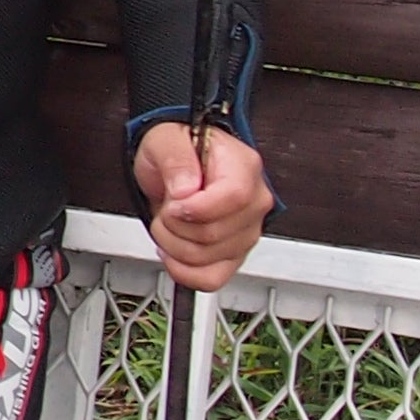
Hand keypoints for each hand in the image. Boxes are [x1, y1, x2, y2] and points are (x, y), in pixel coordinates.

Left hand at [132, 122, 273, 291]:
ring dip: (174, 246)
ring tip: (169, 224)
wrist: (176, 166)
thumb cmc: (178, 149)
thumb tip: (187, 189)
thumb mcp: (166, 141)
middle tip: (166, 208)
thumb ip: (176, 159)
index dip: (198, 209)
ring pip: (210, 259)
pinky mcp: (234, 254)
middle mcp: (253, 201)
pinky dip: (185, 272)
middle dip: (175, 225)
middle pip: (216, 233)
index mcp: (243, 167)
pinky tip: (173, 252)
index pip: (235, 197)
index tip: (174, 206)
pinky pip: (213, 278)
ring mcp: (247, 231)